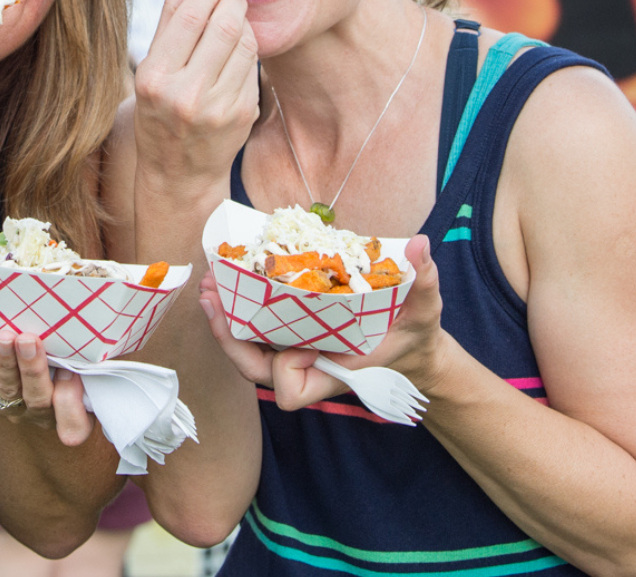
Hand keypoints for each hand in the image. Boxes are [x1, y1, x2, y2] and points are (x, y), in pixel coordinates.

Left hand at [0, 332, 93, 446]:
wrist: (41, 387)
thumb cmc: (76, 371)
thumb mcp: (93, 378)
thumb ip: (94, 367)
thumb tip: (104, 336)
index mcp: (75, 416)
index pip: (74, 423)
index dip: (70, 402)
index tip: (71, 375)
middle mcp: (42, 415)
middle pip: (37, 397)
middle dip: (32, 368)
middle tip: (29, 340)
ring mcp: (14, 408)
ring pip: (8, 389)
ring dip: (5, 362)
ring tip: (4, 337)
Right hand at [134, 0, 258, 183]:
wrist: (179, 174)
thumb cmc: (159, 112)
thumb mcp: (148, 72)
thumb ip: (169, 26)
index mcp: (156, 79)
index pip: (190, 18)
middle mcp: (187, 95)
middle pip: (224, 26)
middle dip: (232, 1)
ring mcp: (219, 108)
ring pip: (245, 44)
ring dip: (243, 23)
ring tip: (233, 19)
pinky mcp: (243, 115)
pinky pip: (252, 66)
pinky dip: (246, 50)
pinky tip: (235, 52)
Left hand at [199, 236, 448, 410]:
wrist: (409, 346)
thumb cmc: (414, 333)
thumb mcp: (425, 309)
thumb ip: (424, 281)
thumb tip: (420, 245)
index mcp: (335, 372)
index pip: (292, 390)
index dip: (284, 371)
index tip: (294, 346)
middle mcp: (308, 366)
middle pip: (254, 369)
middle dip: (229, 338)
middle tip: (213, 298)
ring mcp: (296, 350)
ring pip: (248, 349)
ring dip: (226, 317)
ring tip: (210, 284)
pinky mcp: (291, 333)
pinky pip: (255, 328)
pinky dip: (239, 307)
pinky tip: (227, 279)